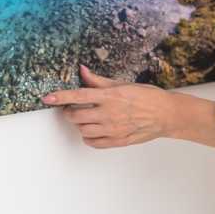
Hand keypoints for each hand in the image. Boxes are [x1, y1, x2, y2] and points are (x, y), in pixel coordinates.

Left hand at [42, 63, 188, 148]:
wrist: (166, 114)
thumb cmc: (147, 97)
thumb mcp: (123, 84)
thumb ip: (99, 80)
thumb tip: (82, 71)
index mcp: (110, 96)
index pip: (78, 95)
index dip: (60, 97)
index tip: (47, 98)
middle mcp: (109, 113)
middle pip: (76, 116)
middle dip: (69, 112)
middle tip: (73, 108)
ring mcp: (113, 129)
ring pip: (83, 130)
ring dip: (80, 124)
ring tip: (87, 118)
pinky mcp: (117, 141)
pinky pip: (93, 142)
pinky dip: (88, 137)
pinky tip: (94, 130)